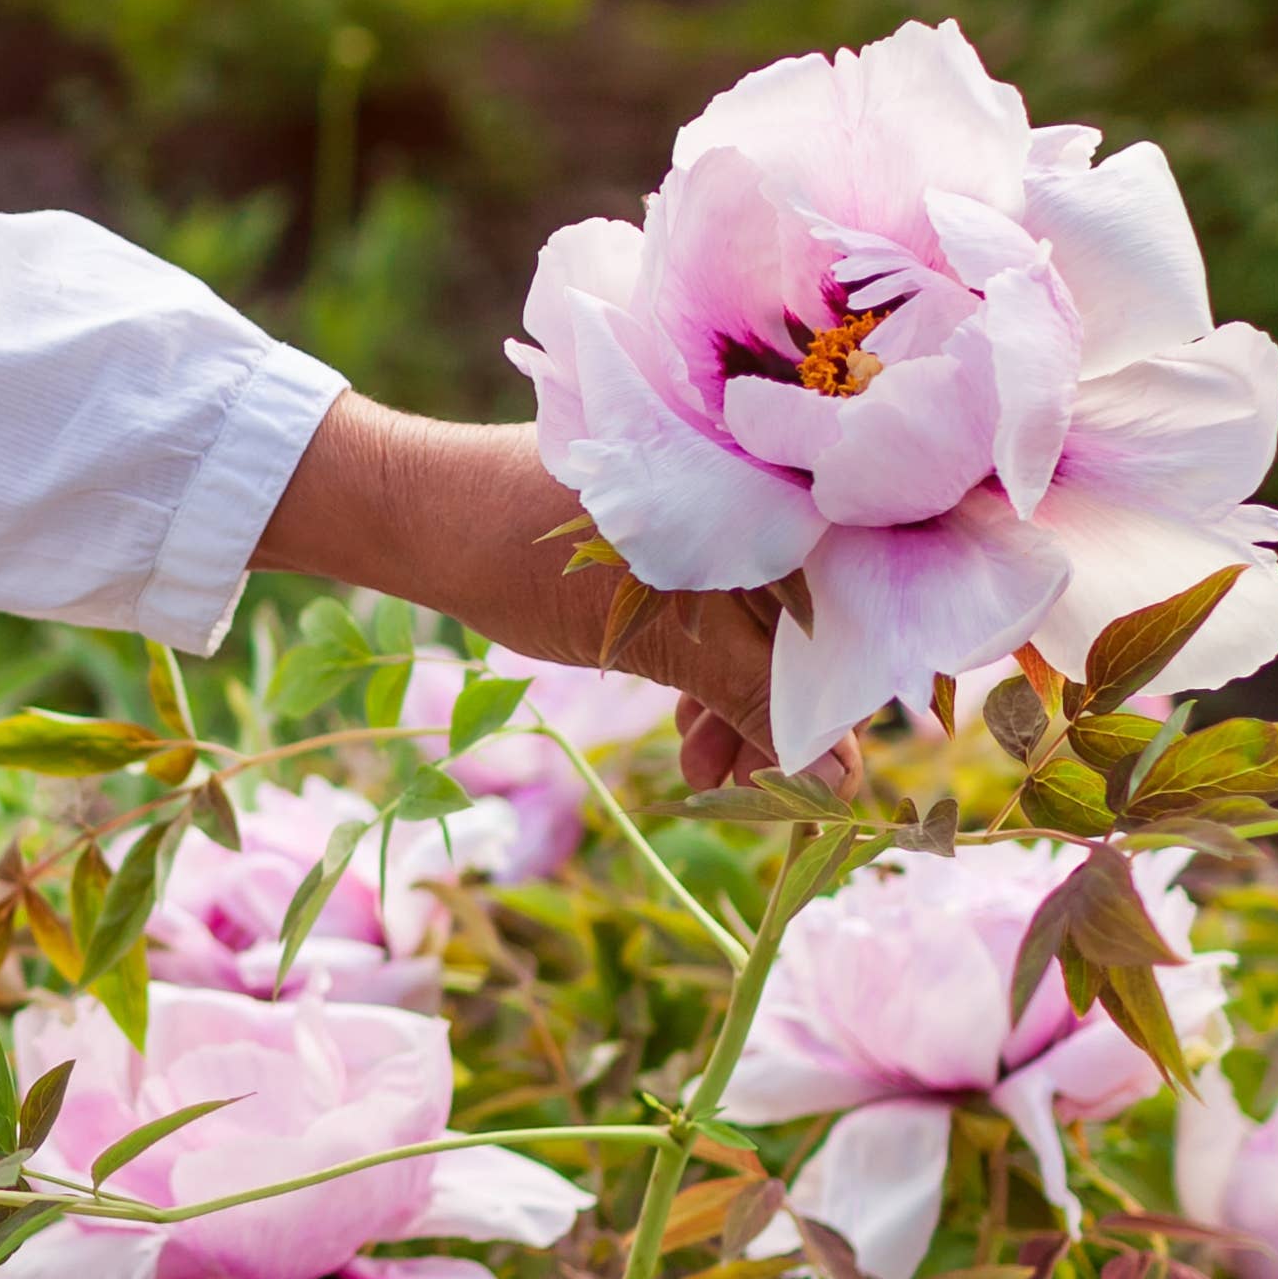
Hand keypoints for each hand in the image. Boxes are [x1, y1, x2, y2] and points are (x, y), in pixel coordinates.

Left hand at [253, 394, 842, 787]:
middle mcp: (758, 493)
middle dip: (788, 714)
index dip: (849, 694)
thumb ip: (751, 697)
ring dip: (746, 710)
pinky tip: (692, 742)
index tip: (825, 774)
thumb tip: (834, 779)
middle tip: (759, 791)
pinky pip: (722, 622)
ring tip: (708, 775)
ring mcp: (716, 520)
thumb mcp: (654, 638)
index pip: (856, 598)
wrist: (421, 515)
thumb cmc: (529, 558)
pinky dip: (712, 681)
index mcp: (772, 487)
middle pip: (813, 623)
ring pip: (763, 631)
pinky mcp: (676, 550)